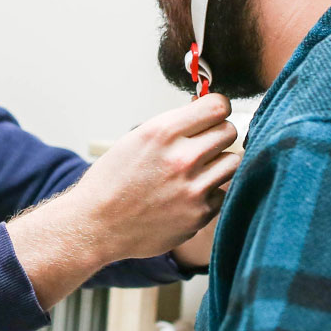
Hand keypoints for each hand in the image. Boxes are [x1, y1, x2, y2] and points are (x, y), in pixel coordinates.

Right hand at [61, 94, 239, 260]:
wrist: (97, 225)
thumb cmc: (113, 180)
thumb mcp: (136, 139)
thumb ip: (173, 124)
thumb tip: (204, 106)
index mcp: (163, 132)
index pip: (219, 105)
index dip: (217, 107)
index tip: (211, 115)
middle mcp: (182, 158)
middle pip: (230, 131)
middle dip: (218, 134)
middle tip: (203, 144)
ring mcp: (193, 188)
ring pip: (233, 161)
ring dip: (219, 162)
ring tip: (197, 169)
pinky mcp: (200, 214)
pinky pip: (222, 192)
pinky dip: (210, 192)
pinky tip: (186, 195)